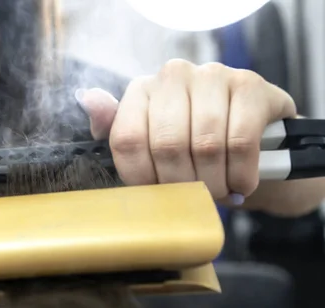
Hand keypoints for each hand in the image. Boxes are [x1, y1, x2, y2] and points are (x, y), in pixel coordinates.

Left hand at [76, 59, 296, 203]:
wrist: (254, 138)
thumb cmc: (192, 145)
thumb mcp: (149, 144)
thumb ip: (117, 130)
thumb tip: (86, 98)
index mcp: (141, 90)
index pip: (127, 140)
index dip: (141, 178)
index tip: (157, 195)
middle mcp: (173, 75)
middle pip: (166, 144)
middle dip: (180, 184)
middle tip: (192, 199)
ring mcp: (213, 75)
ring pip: (204, 145)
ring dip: (213, 183)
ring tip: (218, 193)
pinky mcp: (250, 86)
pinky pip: (240, 141)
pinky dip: (240, 174)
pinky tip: (240, 183)